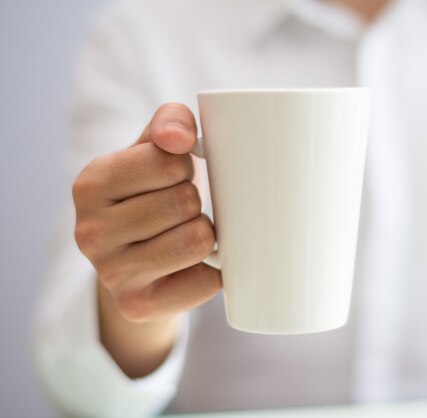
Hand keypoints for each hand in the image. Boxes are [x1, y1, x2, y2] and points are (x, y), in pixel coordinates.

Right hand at [72, 103, 221, 375]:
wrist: (131, 264)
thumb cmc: (149, 197)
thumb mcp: (152, 151)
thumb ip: (170, 123)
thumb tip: (179, 138)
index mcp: (91, 184)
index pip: (170, 162)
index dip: (185, 168)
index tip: (172, 178)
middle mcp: (90, 231)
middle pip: (186, 202)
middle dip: (194, 203)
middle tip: (179, 213)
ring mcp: (111, 273)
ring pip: (198, 240)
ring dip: (204, 235)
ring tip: (184, 236)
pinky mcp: (138, 306)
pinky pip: (207, 280)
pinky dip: (212, 272)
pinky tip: (191, 267)